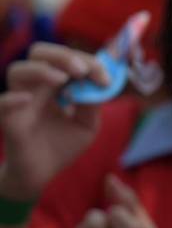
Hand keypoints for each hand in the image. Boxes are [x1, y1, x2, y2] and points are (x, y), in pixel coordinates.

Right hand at [0, 43, 107, 200]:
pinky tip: (28, 99)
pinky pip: (1, 104)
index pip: (68, 59)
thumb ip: (93, 103)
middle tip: (82, 71)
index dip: (89, 62)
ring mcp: (20, 102)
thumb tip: (98, 83)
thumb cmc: (62, 146)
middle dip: (63, 55)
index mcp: (56, 84)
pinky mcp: (9, 121)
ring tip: (63, 79)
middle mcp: (35, 87)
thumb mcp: (87, 125)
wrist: (42, 174)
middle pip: (39, 53)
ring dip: (42, 69)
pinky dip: (12, 99)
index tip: (105, 79)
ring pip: (17, 70)